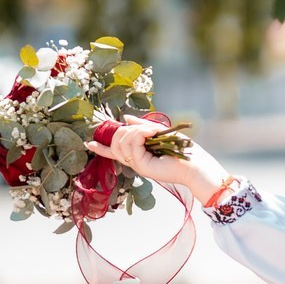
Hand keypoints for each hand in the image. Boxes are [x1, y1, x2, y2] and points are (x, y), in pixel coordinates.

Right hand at [87, 117, 223, 203]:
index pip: (114, 152)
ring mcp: (137, 165)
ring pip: (122, 142)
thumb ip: (142, 126)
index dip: (101, 148)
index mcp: (138, 155)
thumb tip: (126, 118)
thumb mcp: (160, 133)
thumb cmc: (182, 150)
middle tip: (148, 129)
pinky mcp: (142, 165)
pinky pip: (132, 144)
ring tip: (152, 131)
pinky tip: (152, 133)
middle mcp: (135, 162)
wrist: (196, 165)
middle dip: (126, 130)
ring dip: (136, 131)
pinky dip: (141, 133)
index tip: (89, 143)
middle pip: (116, 143)